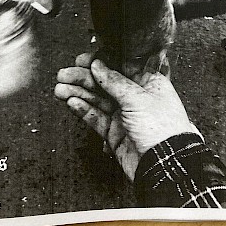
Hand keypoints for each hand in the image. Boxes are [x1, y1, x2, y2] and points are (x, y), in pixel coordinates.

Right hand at [55, 53, 199, 179]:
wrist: (165, 165)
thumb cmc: (164, 130)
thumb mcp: (138, 97)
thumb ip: (114, 81)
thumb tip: (99, 65)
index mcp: (148, 82)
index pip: (119, 66)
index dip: (100, 62)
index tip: (83, 59)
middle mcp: (135, 97)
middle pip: (104, 82)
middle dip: (83, 78)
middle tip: (65, 74)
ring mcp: (124, 115)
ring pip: (97, 100)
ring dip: (78, 93)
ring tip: (61, 88)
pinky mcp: (114, 133)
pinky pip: (96, 118)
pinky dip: (83, 110)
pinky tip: (72, 102)